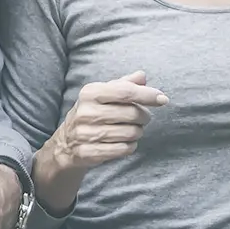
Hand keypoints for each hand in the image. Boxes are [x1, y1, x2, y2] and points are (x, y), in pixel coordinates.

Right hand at [45, 71, 166, 173]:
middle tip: (143, 118)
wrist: (66, 142)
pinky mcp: (88, 152)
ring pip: (130, 133)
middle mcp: (86, 112)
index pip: (125, 92)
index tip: (163, 99)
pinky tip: (126, 142)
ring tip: (133, 130)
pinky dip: (130, 146)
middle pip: (131, 114)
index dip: (147, 95)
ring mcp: (85, 133)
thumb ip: (124, 84)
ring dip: (138, 132)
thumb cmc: (92, 113)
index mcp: (90, 92)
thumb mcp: (103, 94)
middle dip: (144, 116)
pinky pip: (123, 149)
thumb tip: (142, 76)